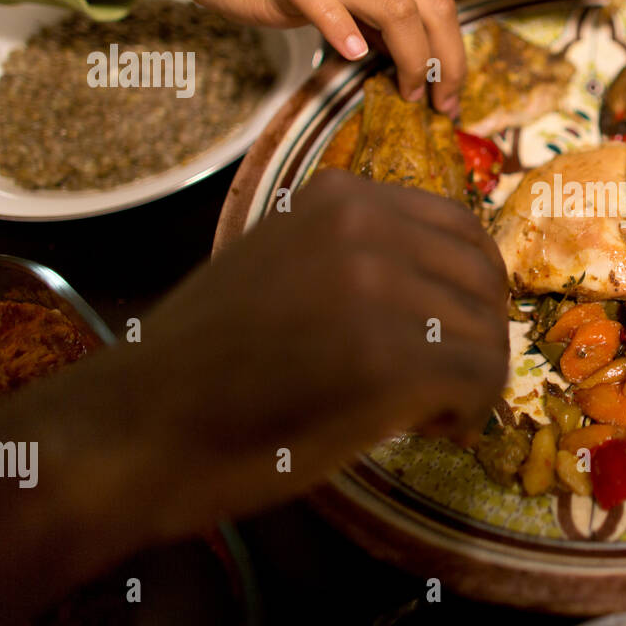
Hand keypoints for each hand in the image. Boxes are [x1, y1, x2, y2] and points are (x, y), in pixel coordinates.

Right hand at [0, 171, 507, 625]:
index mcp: (339, 196)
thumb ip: (359, 257)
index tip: (447, 333)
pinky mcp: (389, 357)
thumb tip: (444, 281)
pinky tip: (430, 429)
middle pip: (484, 278)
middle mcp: (365, 223)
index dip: (469, 290)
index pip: (460, 228)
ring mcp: (378, 285)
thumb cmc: (204, 362)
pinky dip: (469, 413)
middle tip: (446, 383)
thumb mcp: (284, 266)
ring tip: (426, 412)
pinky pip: (481, 379)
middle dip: (477, 336)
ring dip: (472, 380)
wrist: (137, 426)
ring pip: (488, 332)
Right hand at [60, 0, 465, 114]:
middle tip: (442, 104)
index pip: (439, 3)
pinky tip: (353, 57)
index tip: (450, 97)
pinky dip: (344, 29)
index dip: (454, 54)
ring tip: (407, 92)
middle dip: (446, 62)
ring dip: (412, 57)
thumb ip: (374, 20)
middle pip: (431, 5)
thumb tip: (412, 62)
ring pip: (393, 5)